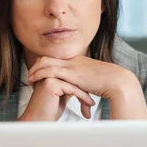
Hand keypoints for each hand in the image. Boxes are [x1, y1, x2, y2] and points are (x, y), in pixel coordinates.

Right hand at [18, 77, 95, 121]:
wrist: (38, 121)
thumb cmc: (48, 112)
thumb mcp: (60, 96)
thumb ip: (68, 88)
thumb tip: (80, 87)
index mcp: (50, 74)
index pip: (71, 74)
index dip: (82, 84)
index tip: (91, 93)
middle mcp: (48, 73)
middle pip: (73, 77)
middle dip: (86, 86)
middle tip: (95, 95)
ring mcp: (48, 77)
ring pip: (74, 82)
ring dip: (85, 93)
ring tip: (91, 103)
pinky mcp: (51, 84)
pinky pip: (72, 89)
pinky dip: (83, 97)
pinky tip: (88, 104)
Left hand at [27, 56, 146, 119]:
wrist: (118, 81)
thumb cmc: (109, 84)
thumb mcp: (94, 80)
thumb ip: (85, 83)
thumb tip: (83, 89)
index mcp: (78, 60)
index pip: (56, 59)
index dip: (45, 66)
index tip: (38, 75)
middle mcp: (73, 60)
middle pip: (47, 57)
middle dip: (36, 66)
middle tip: (30, 76)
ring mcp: (71, 64)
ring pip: (45, 62)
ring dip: (34, 70)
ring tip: (29, 80)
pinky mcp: (71, 73)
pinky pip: (49, 70)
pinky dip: (39, 75)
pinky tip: (33, 82)